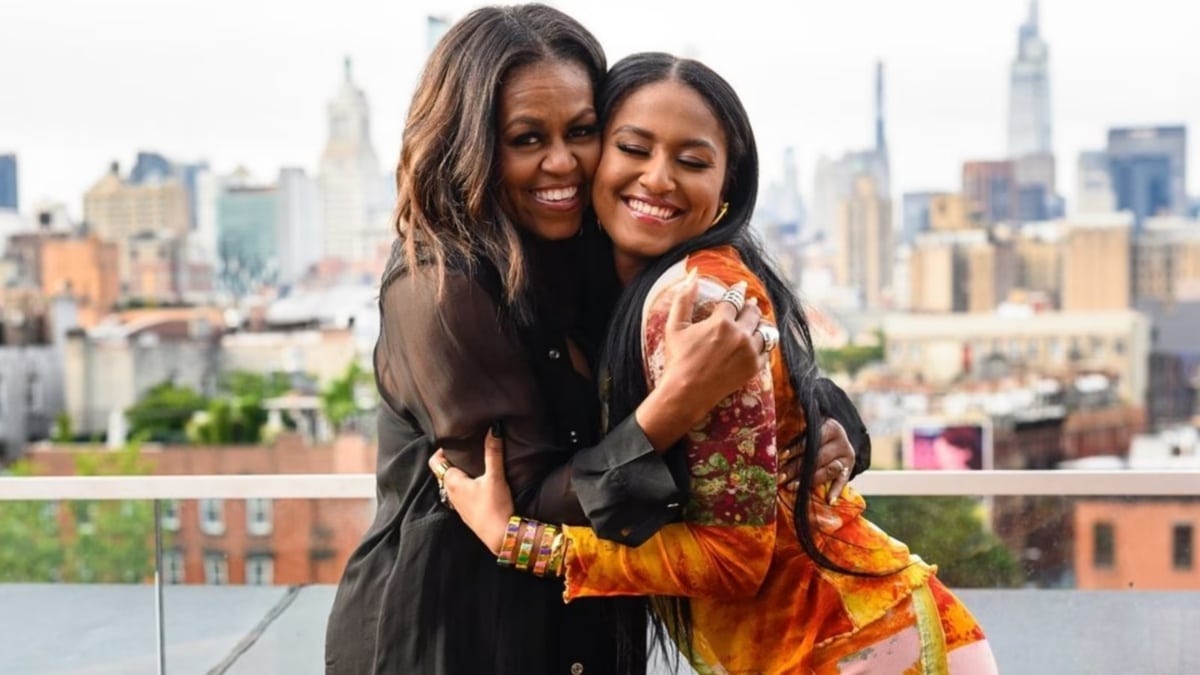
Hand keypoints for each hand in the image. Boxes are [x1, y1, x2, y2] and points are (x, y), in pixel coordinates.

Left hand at [429, 426, 513, 553]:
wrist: (500, 536)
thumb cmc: (495, 507)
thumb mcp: (495, 477)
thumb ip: (493, 452)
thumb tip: (494, 428)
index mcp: (452, 482)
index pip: (436, 461)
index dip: (443, 450)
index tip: (455, 441)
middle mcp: (450, 493)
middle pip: (444, 471)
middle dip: (453, 460)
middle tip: (466, 448)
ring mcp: (458, 505)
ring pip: (453, 483)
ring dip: (460, 473)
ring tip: (473, 463)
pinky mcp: (467, 513)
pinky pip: (461, 494)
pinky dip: (466, 485)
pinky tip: (479, 484)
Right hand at [659, 274, 767, 408]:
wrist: (686, 392)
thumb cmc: (678, 359)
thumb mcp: (675, 326)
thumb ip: (684, 298)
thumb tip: (693, 275)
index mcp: (721, 322)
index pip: (735, 299)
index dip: (737, 292)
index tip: (740, 287)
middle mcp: (739, 335)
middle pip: (753, 312)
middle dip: (750, 306)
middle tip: (750, 304)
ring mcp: (749, 352)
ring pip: (764, 330)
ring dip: (759, 324)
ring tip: (756, 322)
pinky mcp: (754, 368)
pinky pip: (767, 350)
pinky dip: (763, 344)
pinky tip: (758, 342)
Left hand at [778, 418, 853, 504]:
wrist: (837, 438)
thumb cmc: (815, 433)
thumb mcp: (809, 428)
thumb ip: (796, 430)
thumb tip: (775, 440)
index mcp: (831, 427)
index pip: (812, 440)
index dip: (795, 449)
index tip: (781, 457)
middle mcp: (841, 442)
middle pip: (818, 457)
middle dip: (797, 468)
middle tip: (780, 477)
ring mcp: (846, 457)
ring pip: (829, 470)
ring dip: (810, 481)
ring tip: (792, 487)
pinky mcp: (849, 469)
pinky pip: (843, 481)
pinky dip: (836, 490)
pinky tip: (829, 500)